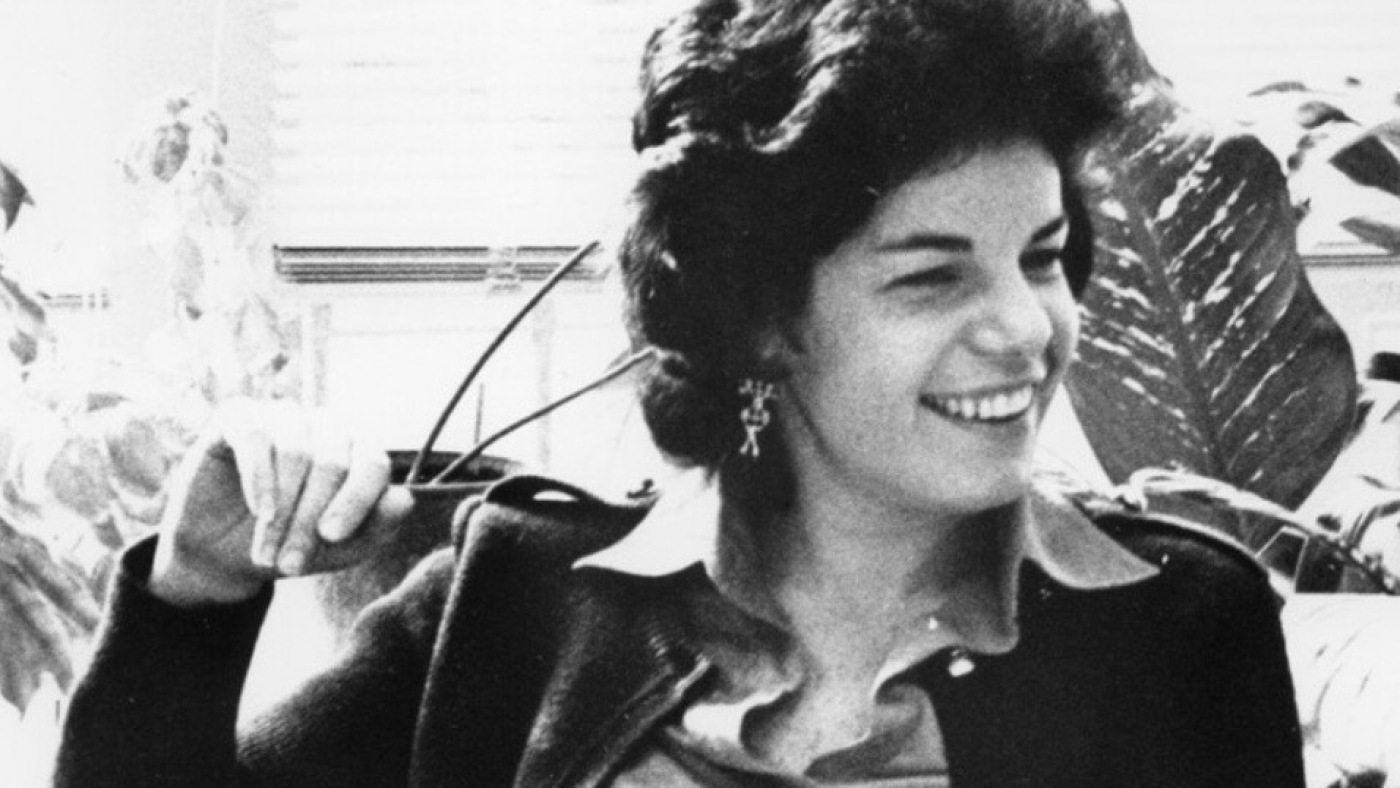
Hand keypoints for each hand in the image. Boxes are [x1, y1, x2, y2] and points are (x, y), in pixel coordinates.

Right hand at [149, 399, 405, 606]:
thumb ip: (377, 526)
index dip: (356, 501)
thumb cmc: (291, 545)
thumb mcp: (340, 549)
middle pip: (332, 463)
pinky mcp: (238, 416)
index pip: (373, 464)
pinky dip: (259, 478)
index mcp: (358, 451)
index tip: (332, 537)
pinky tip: (258, 511)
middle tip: (290, 563)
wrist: (222, 555)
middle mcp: (325, 425)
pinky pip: (255, 436)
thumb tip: (404, 499)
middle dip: (309, 519)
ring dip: (282, 510)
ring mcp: (283, 416)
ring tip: (267, 551)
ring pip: (296, 452)